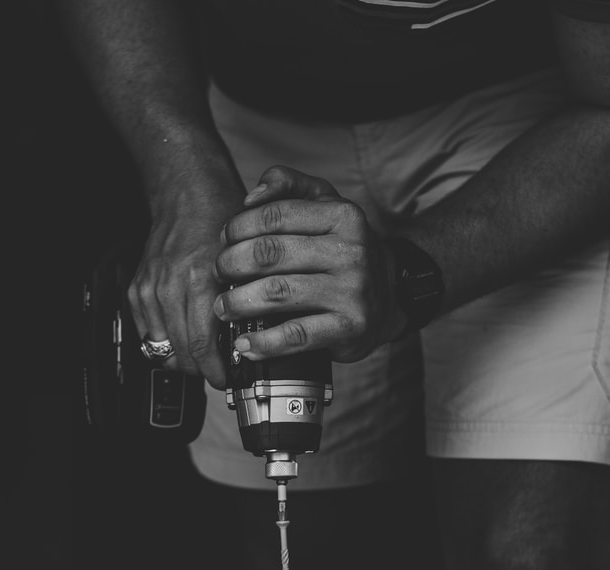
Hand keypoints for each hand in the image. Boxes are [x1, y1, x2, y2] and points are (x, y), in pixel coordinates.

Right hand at [130, 176, 245, 388]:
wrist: (187, 194)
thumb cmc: (221, 221)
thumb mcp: (246, 259)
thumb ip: (247, 299)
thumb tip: (254, 340)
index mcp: (199, 281)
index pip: (201, 347)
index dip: (215, 373)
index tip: (228, 380)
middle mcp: (169, 288)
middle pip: (181, 355)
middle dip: (202, 371)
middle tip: (219, 372)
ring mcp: (149, 290)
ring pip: (161, 349)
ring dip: (182, 360)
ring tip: (201, 358)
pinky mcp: (136, 290)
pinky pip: (146, 334)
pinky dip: (164, 344)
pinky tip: (181, 340)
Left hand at [213, 165, 404, 363]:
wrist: (389, 297)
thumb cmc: (341, 249)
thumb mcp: (324, 204)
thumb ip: (288, 184)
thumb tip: (251, 197)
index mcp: (342, 215)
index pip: (274, 215)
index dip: (238, 228)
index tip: (224, 241)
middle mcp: (351, 251)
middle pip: (269, 253)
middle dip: (232, 264)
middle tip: (220, 274)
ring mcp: (352, 292)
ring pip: (277, 293)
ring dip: (239, 302)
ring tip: (223, 308)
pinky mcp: (349, 328)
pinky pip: (296, 335)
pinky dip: (264, 343)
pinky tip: (244, 345)